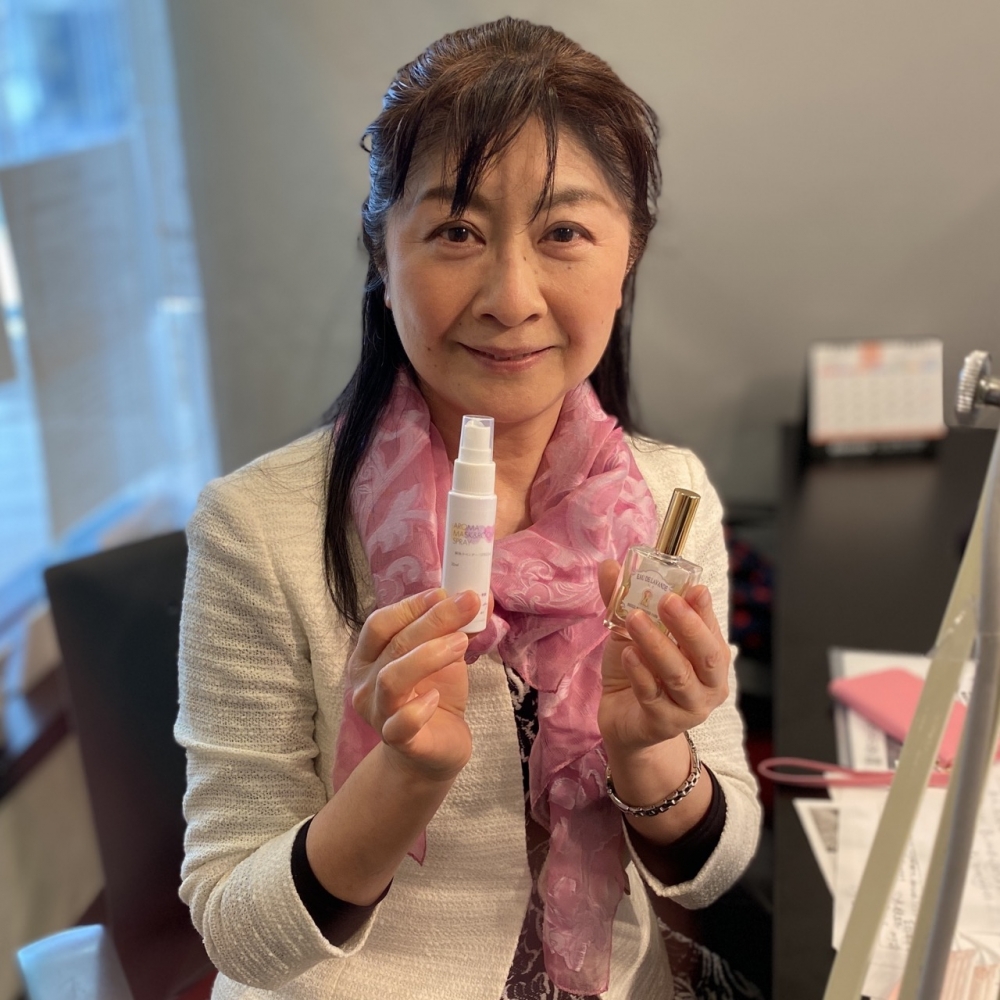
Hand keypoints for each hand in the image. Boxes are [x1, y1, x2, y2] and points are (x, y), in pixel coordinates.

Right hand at [348, 588, 480, 781]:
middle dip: (434, 619)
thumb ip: (456, 627)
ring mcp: (379, 714)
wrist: (435, 749)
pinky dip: (418, 709)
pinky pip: (400, 725)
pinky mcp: (400, 742)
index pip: (380, 623)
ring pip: (391, 680)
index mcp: (369, 657)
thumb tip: (480, 596)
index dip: (412, 605)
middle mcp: (365, 684)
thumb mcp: (445, 656)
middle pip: (394, 644)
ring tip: (461, 643)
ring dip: (428, 656)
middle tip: (467, 605)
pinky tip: (437, 698)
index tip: (445, 593)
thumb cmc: (434, 696)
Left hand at [597, 559, 729, 755]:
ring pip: (677, 675)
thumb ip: (624, 600)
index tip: (694, 587)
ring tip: (634, 619)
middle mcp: (709, 684)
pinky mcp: (662, 723)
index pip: (712, 629)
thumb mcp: (633, 632)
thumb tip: (608, 566)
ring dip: (656, 644)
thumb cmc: (639, 671)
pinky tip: (627, 653)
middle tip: (667, 600)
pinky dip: (639, 672)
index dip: (704, 609)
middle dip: (687, 625)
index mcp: (710, 656)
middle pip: (707, 655)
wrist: (624, 720)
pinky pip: (652, 695)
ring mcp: (689, 708)